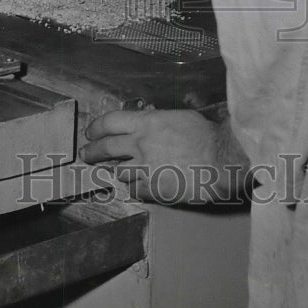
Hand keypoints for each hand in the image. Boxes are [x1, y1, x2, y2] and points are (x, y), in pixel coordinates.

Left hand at [80, 109, 246, 203]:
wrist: (221, 160)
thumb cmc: (207, 136)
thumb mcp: (180, 117)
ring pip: (118, 171)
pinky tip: (137, 186)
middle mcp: (141, 144)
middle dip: (92, 151)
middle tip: (86, 154)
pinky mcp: (153, 189)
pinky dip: (133, 188)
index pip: (110, 122)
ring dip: (118, 171)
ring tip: (118, 171)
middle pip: (105, 148)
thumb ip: (159, 121)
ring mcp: (145, 168)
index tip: (90, 132)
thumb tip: (149, 121)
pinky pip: (134, 190)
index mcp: (147, 123)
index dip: (96, 127)